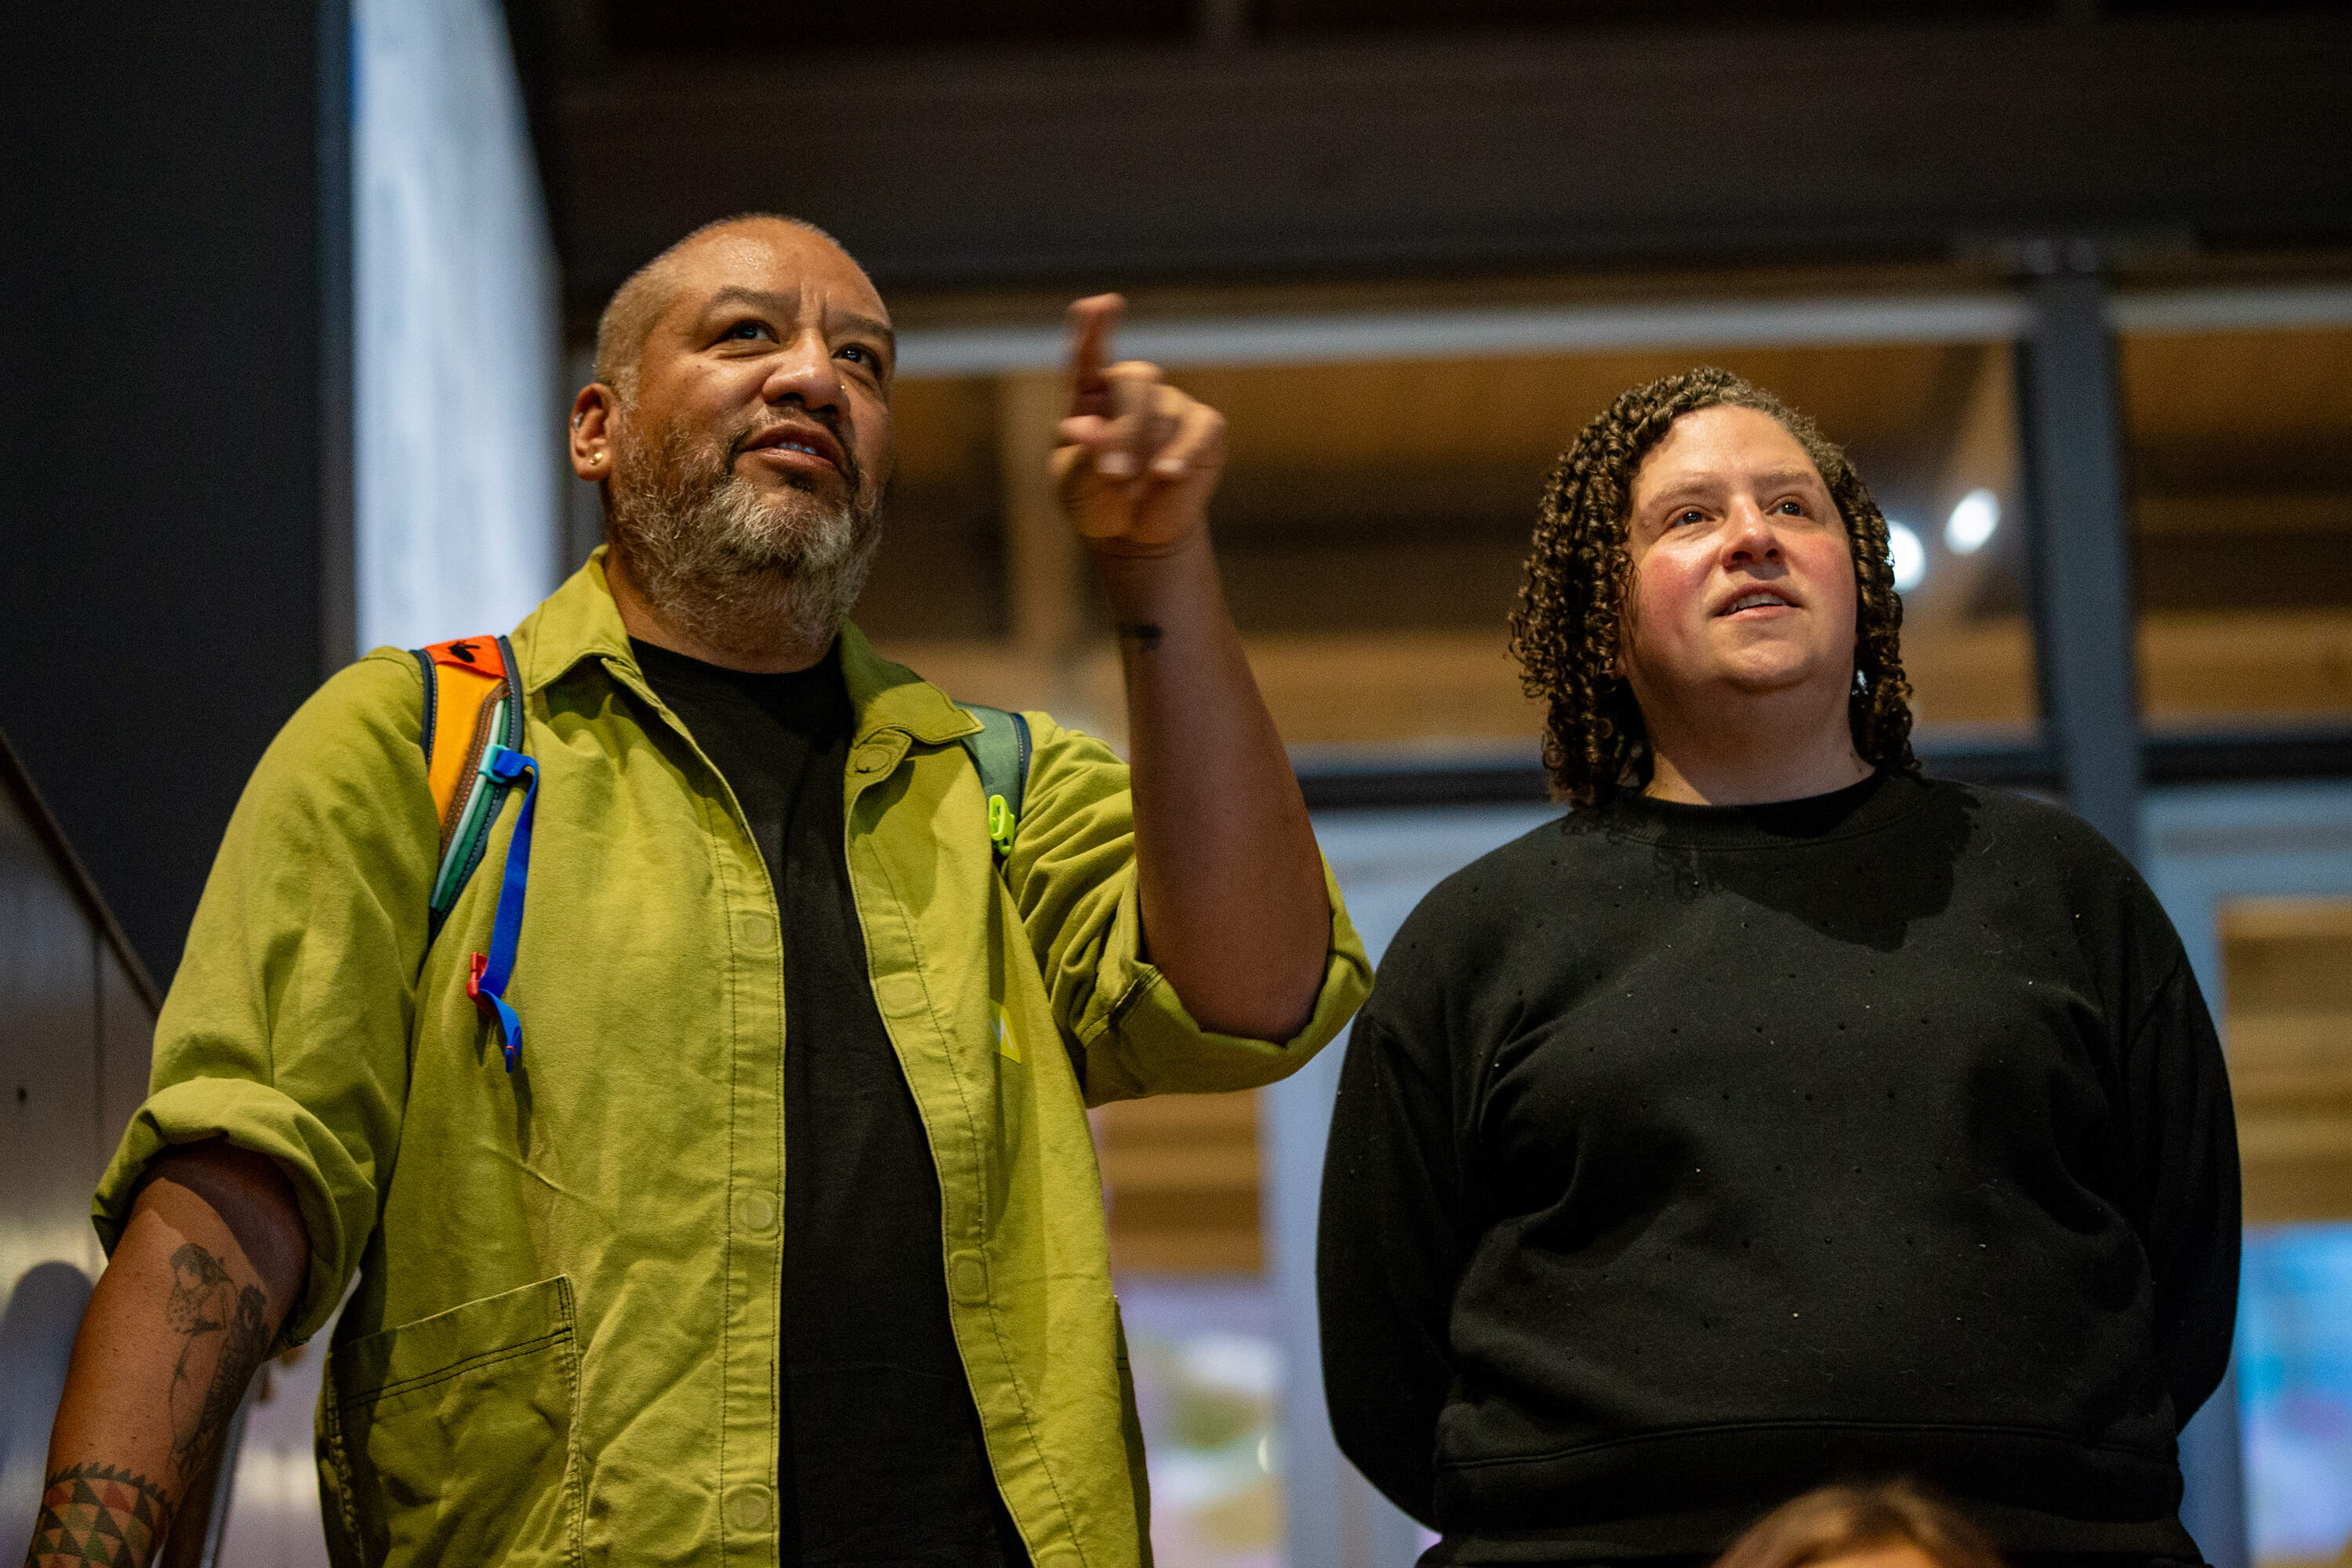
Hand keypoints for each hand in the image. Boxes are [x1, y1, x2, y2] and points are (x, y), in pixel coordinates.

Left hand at [1053, 294, 1225, 555]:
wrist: (1135, 535)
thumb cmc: (1096, 502)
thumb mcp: (1075, 486)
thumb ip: (1079, 458)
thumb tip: (1082, 428)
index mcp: (1087, 395)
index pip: (1086, 353)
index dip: (1091, 328)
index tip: (1099, 305)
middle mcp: (1129, 389)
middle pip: (1132, 382)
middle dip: (1123, 430)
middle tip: (1112, 475)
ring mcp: (1170, 404)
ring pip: (1165, 410)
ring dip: (1146, 455)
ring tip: (1130, 495)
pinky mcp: (1205, 427)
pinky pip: (1199, 429)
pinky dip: (1183, 452)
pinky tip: (1168, 475)